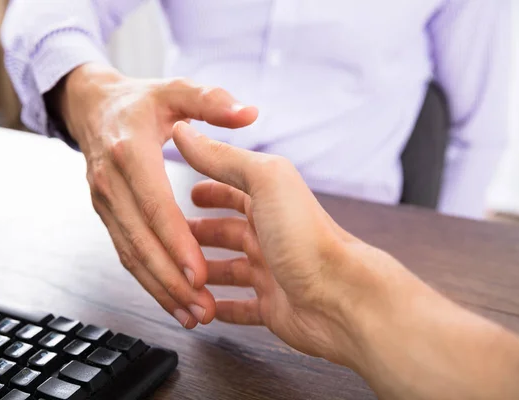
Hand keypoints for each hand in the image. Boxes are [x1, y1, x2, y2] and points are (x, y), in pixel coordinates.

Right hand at [54, 63, 257, 327]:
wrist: (92, 108)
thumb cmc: (140, 102)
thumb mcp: (175, 90)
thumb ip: (211, 103)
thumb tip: (248, 113)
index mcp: (132, 153)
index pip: (156, 206)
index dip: (178, 243)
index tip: (199, 274)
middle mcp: (112, 183)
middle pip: (141, 242)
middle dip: (170, 280)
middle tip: (200, 308)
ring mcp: (106, 204)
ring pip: (132, 256)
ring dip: (161, 290)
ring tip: (192, 315)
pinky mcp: (109, 217)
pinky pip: (128, 255)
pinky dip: (150, 281)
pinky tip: (174, 302)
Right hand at [172, 120, 372, 362]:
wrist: (342, 298)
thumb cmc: (308, 239)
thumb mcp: (266, 182)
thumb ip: (226, 158)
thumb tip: (186, 130)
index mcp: (269, 202)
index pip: (232, 189)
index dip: (208, 189)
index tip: (187, 192)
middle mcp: (270, 234)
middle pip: (227, 231)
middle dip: (199, 232)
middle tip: (176, 235)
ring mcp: (271, 271)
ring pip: (229, 270)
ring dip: (203, 270)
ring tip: (180, 273)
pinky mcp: (273, 306)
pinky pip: (241, 307)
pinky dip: (221, 307)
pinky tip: (205, 307)